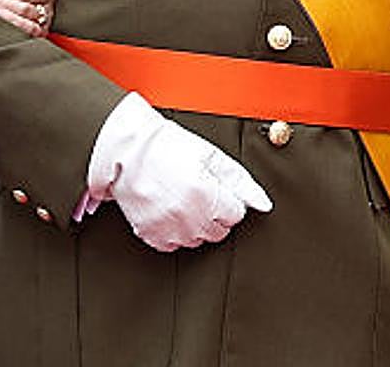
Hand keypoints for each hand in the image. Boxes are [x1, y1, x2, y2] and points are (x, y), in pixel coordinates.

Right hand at [88, 92, 271, 251]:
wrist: (125, 149)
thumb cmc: (165, 146)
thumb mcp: (208, 155)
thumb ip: (240, 181)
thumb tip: (264, 204)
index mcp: (206, 195)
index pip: (236, 213)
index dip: (225, 197)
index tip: (210, 185)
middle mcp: (189, 217)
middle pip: (219, 230)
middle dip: (212, 212)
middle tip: (194, 189)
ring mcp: (169, 228)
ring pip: (198, 239)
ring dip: (193, 223)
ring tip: (178, 197)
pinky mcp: (151, 235)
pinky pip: (173, 243)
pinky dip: (172, 230)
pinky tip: (165, 208)